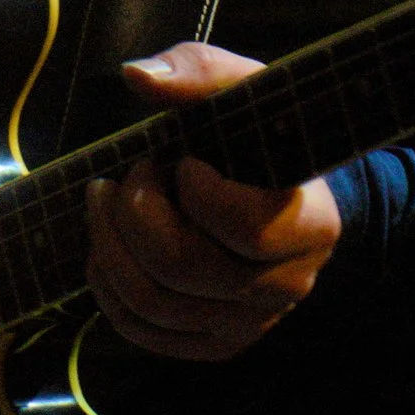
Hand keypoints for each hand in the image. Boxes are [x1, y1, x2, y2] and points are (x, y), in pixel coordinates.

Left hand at [84, 41, 341, 361]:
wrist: (292, 195)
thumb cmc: (266, 138)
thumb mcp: (247, 90)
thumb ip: (199, 71)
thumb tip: (136, 77)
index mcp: (311, 224)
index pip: (249, 229)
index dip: (199, 191)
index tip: (185, 160)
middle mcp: (286, 285)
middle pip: (183, 267)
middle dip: (133, 212)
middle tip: (127, 174)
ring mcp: (250, 323)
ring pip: (154, 305)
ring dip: (108, 248)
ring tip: (103, 203)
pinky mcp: (215, 343)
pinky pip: (145, 334)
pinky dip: (108, 292)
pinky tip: (105, 250)